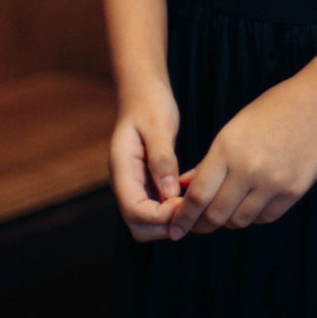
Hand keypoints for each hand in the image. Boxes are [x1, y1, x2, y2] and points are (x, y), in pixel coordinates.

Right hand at [111, 88, 188, 241]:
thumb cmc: (150, 103)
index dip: (161, 216)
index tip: (185, 202)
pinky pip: (158, 207)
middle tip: (192, 205)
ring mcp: (136, 185)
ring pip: (148, 222)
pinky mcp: (147, 182)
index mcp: (122, 171)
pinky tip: (193, 192)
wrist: (142, 91)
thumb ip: (162, 159)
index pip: (135, 212)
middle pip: (139, 226)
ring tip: (195, 200)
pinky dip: (174, 208)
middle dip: (166, 225)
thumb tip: (169, 193)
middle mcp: (126, 183)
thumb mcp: (158, 125)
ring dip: (171, 219)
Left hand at [175, 76, 316, 233]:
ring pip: (240, 220)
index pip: (197, 196)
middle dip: (201, 225)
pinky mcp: (294, 191)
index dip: (183, 218)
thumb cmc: (271, 111)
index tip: (175, 229)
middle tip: (197, 226)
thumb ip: (209, 163)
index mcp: (227, 149)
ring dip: (228, 220)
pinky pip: (265, 217)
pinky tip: (251, 204)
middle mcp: (249, 168)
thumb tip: (186, 190)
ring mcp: (274, 182)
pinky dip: (253, 216)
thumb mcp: (233, 130)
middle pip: (216, 214)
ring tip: (225, 212)